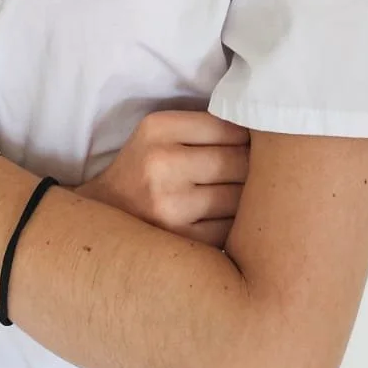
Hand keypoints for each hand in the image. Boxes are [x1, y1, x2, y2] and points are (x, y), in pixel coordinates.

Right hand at [79, 109, 249, 247]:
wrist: (103, 215)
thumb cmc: (144, 168)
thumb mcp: (159, 133)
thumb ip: (204, 128)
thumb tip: (264, 132)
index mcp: (158, 129)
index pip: (228, 127)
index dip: (249, 137)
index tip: (254, 145)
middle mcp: (161, 164)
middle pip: (238, 162)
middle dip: (256, 167)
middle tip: (261, 172)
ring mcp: (170, 206)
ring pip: (239, 198)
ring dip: (251, 198)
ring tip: (249, 195)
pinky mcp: (181, 240)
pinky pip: (231, 229)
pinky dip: (238, 225)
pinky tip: (233, 220)